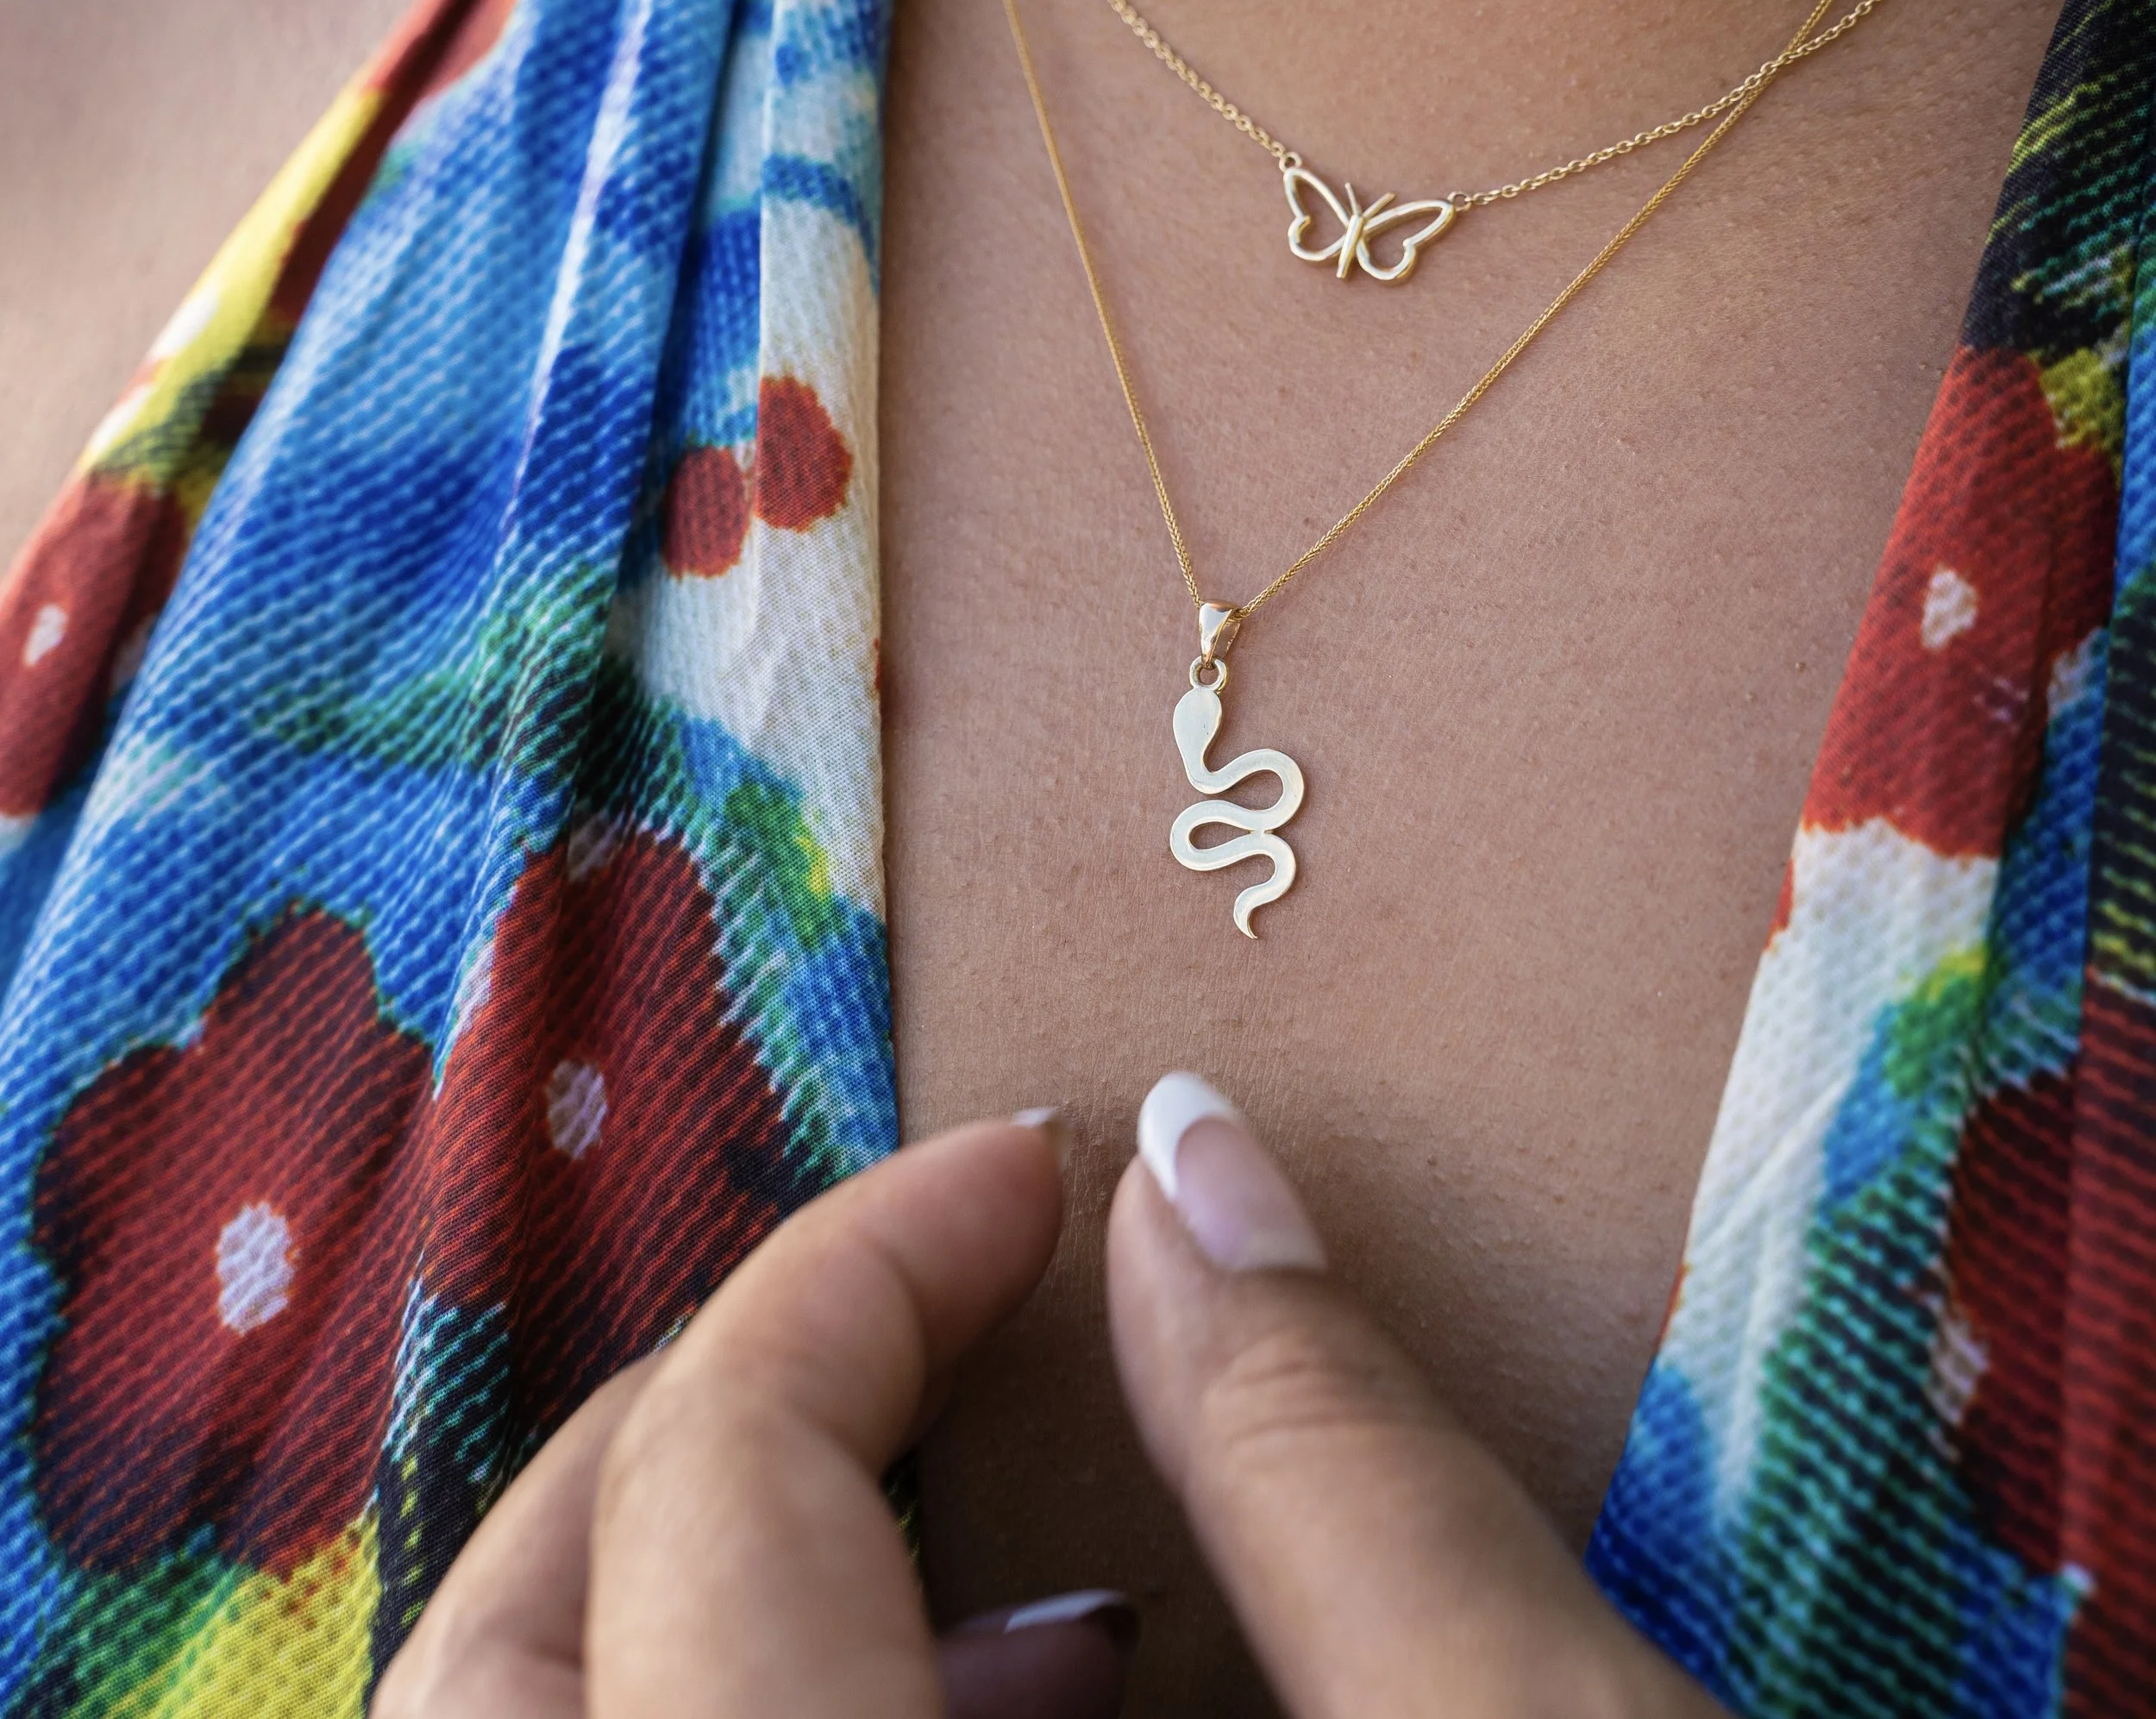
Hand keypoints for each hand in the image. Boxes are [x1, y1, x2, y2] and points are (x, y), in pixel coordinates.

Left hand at [381, 1081, 1723, 1717]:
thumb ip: (1341, 1465)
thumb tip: (1206, 1158)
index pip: (723, 1500)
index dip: (869, 1270)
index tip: (1038, 1157)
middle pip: (501, 1665)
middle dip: (701, 1414)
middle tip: (919, 1295)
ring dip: (722, 1599)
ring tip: (1028, 1578)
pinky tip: (1043, 1718)